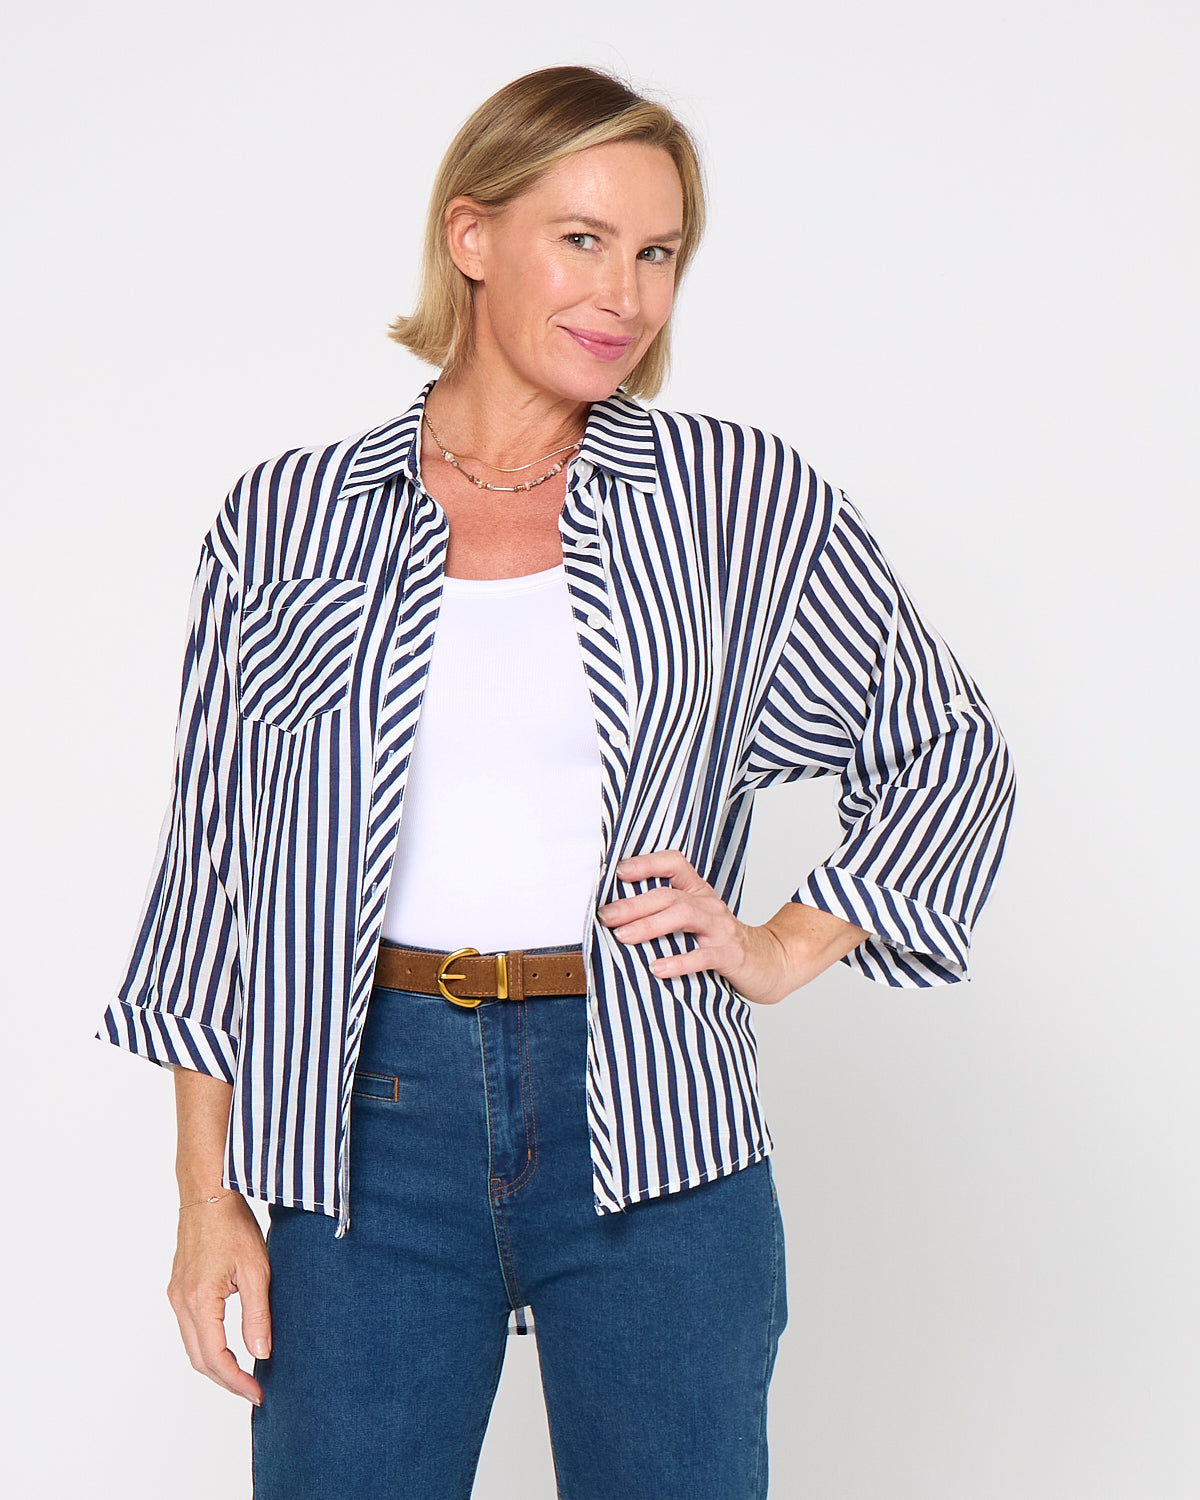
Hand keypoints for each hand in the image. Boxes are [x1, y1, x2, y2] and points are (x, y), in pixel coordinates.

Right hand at [167, 1193, 271, 1404]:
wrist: (209, 1195)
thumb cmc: (234, 1226)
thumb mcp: (256, 1271)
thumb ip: (257, 1315)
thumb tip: (261, 1353)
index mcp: (199, 1301)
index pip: (216, 1357)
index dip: (237, 1381)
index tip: (258, 1393)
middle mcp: (181, 1303)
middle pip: (200, 1359)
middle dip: (226, 1380)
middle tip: (253, 1390)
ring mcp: (176, 1296)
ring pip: (193, 1347)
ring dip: (216, 1366)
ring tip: (244, 1375)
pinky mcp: (178, 1289)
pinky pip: (190, 1329)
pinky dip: (208, 1346)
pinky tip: (228, 1348)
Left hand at [598, 849, 867, 1005]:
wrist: (771, 962)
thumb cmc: (722, 942)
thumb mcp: (695, 921)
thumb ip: (664, 915)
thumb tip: (615, 918)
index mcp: (698, 893)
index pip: (675, 864)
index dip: (647, 863)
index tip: (619, 872)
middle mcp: (709, 905)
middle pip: (670, 895)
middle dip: (634, 904)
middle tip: (607, 915)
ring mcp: (720, 929)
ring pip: (684, 916)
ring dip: (650, 925)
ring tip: (623, 936)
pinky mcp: (730, 955)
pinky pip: (703, 956)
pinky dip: (678, 962)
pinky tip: (656, 968)